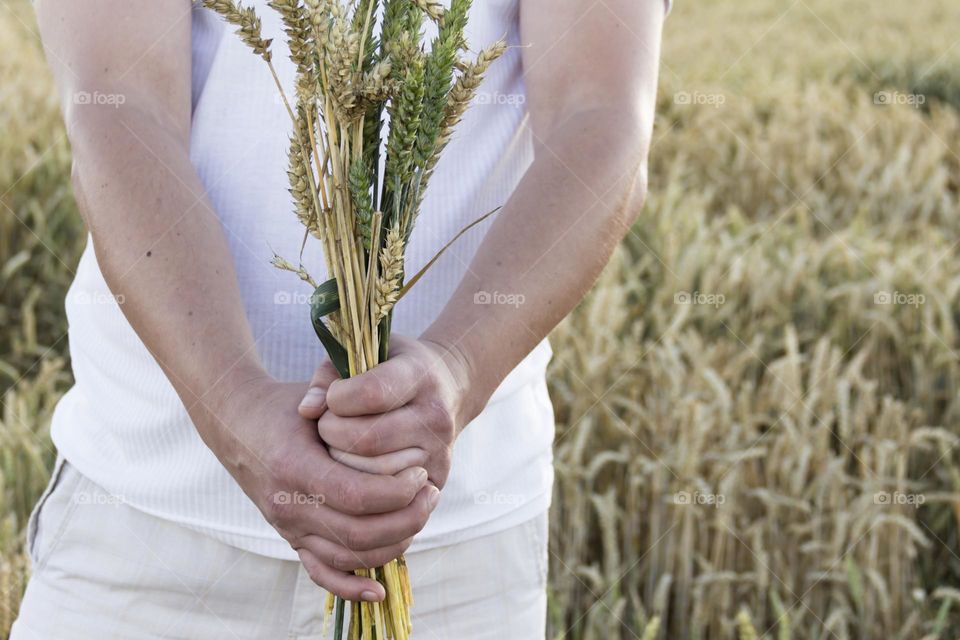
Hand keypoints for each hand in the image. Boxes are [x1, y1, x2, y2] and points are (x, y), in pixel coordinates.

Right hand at [208, 377, 438, 601]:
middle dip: (406, 518)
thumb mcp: (313, 396)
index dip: (396, 491)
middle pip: (357, 534)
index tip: (421, 473)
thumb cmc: (283, 406)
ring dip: (393, 544)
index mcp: (294, 467)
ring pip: (347, 557)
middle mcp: (287, 504)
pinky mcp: (289, 537)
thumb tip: (384, 413)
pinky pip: (320, 572)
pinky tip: (379, 589)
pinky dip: (350, 587)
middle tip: (431, 493)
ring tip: (420, 514)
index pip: (356, 495)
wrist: (236, 422)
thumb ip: (344, 403)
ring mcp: (287, 526)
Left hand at [298, 336, 476, 490]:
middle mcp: (434, 414)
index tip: (333, 396)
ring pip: (375, 473)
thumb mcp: (363, 355)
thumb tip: (306, 411)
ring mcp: (439, 449)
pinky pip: (390, 495)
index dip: (338, 398)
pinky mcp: (437, 477)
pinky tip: (356, 466)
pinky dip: (364, 484)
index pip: (371, 393)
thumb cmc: (390, 369)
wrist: (448, 387)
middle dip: (333, 435)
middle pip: (368, 439)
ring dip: (344, 463)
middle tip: (327, 427)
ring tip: (341, 446)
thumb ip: (328, 377)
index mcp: (418, 374)